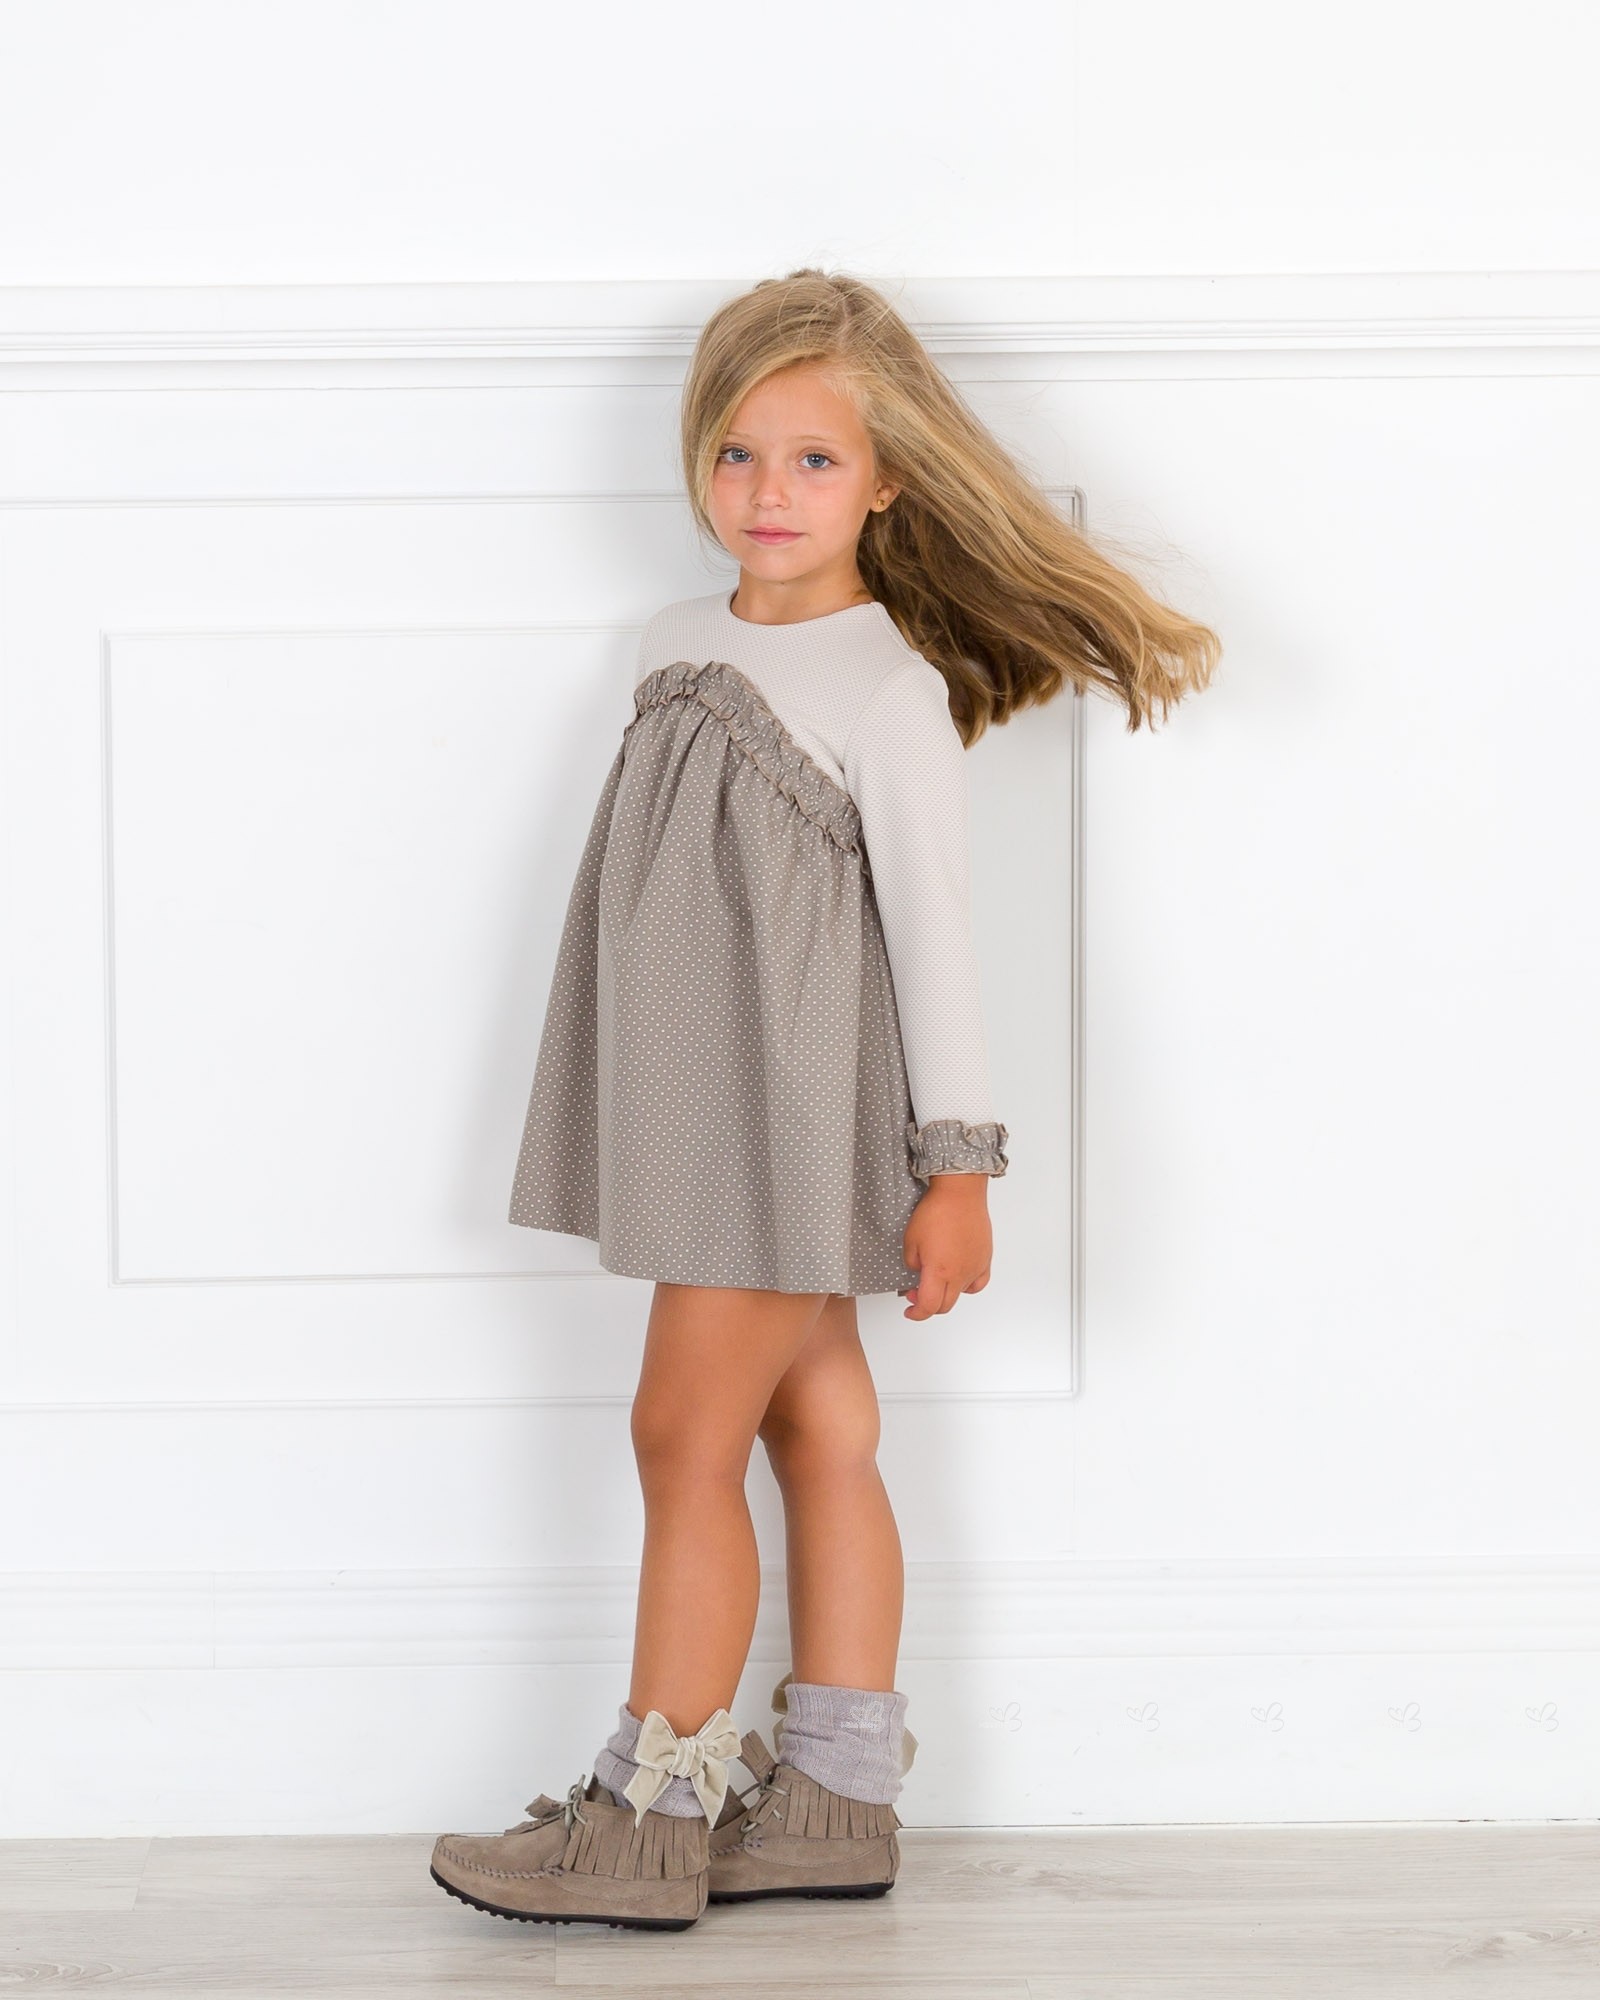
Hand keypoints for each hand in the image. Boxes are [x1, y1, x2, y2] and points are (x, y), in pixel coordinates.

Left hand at [898, 1174, 993, 1319]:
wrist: (960, 1194)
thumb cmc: (936, 1212)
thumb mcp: (910, 1241)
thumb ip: (912, 1264)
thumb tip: (917, 1273)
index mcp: (939, 1272)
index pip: (928, 1306)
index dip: (916, 1313)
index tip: (910, 1310)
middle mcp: (960, 1274)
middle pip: (945, 1305)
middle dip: (928, 1305)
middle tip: (916, 1292)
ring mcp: (975, 1267)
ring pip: (961, 1294)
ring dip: (946, 1294)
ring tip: (936, 1280)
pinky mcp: (985, 1258)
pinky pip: (978, 1282)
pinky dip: (967, 1285)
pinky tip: (959, 1276)